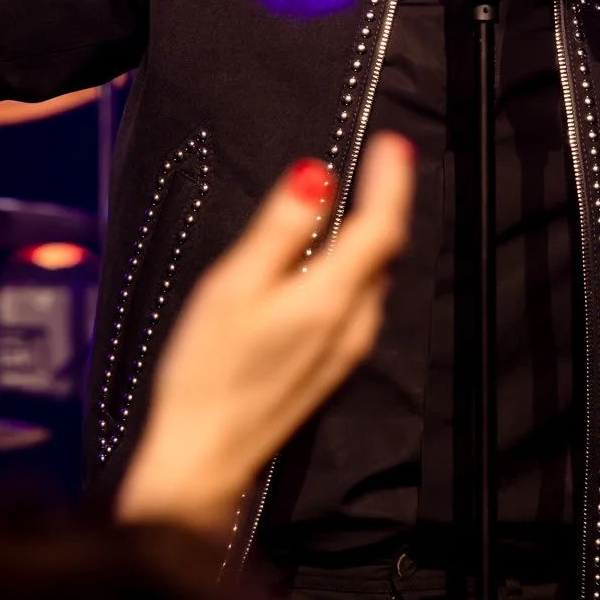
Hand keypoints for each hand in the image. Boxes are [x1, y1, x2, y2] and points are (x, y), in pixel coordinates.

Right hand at [115, 134, 416, 536]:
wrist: (206, 456)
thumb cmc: (208, 371)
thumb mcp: (234, 287)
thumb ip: (280, 231)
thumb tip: (317, 177)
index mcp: (332, 298)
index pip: (382, 226)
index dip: (390, 181)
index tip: (392, 144)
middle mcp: (354, 323)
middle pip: (383, 251)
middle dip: (384, 202)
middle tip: (379, 161)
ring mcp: (348, 349)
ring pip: (372, 277)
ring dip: (369, 235)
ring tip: (358, 199)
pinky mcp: (334, 365)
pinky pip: (358, 300)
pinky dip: (353, 267)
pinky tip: (330, 259)